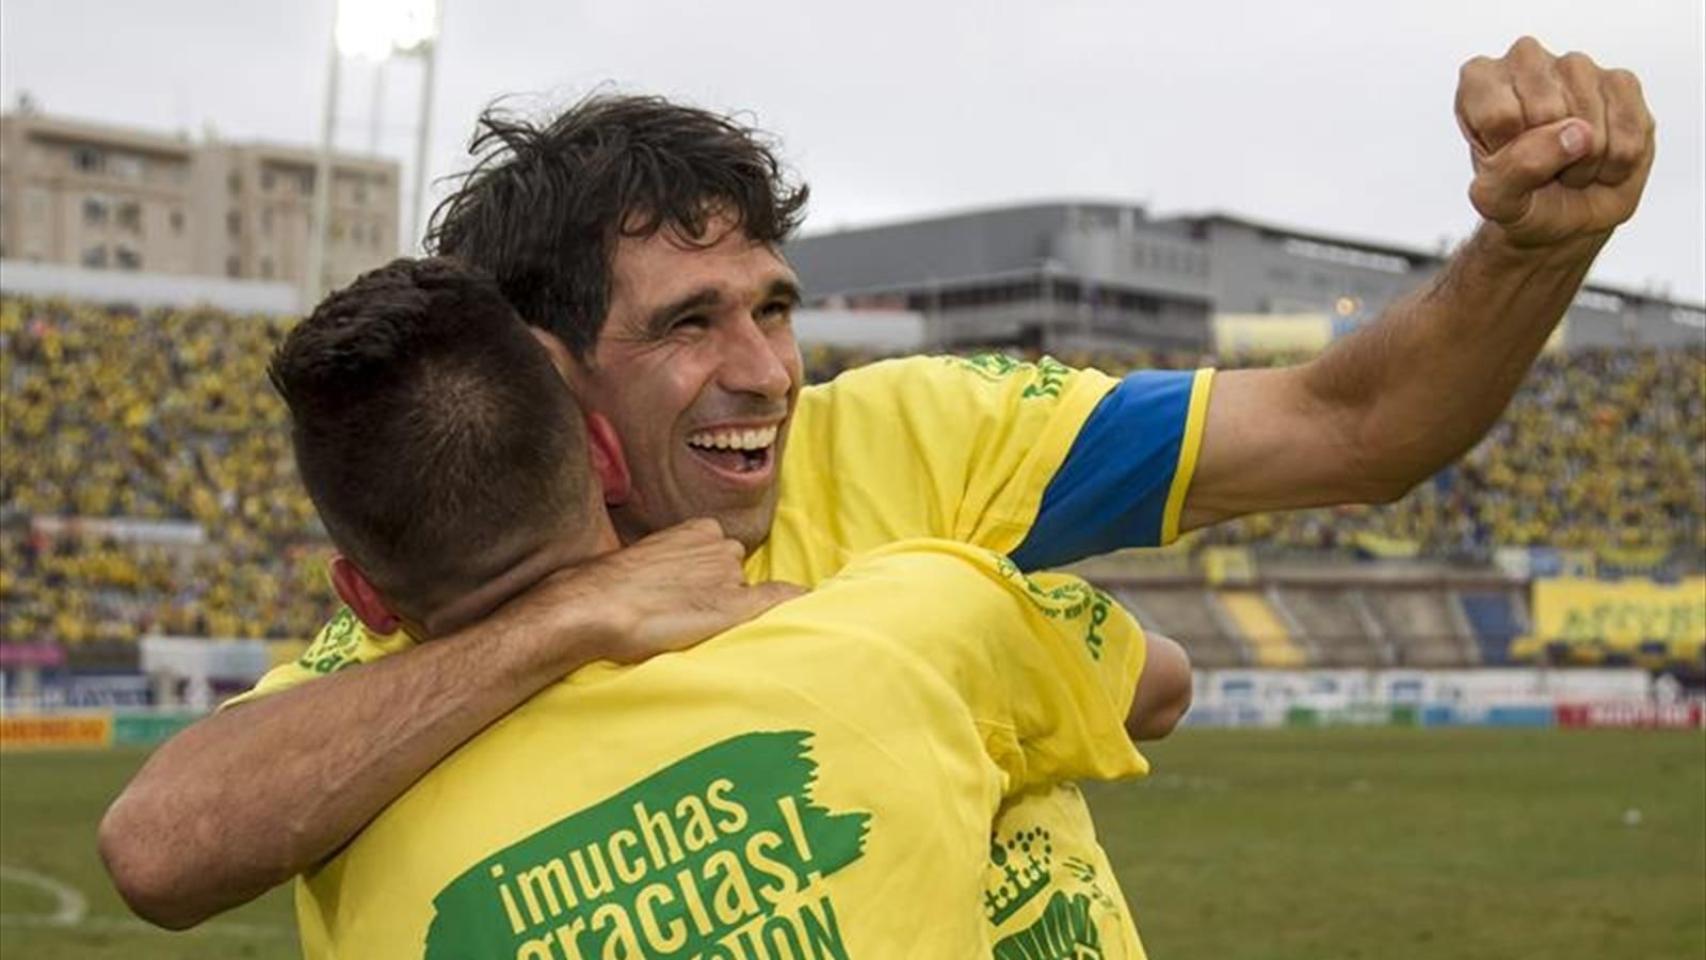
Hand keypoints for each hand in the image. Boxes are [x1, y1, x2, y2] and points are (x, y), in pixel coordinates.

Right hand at [498, 518, 804, 666]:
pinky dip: (791, 602)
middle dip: (719, 592)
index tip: (681, 596)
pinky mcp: (734, 605)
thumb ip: (667, 562)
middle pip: (735, 572)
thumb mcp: (638, 562)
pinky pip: (777, 598)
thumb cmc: (603, 590)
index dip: (702, 579)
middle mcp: (719, 547)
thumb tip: (684, 574)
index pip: (718, 552)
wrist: (591, 609)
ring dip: (731, 608)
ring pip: (746, 592)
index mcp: (695, 529)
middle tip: (684, 616)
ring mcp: (728, 575)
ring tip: (693, 629)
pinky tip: (804, 608)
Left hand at [1456, 37, 1655, 248]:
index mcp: (1480, 80)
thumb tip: (1576, 133)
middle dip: (1548, 158)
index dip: (1507, 155)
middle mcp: (1526, 60)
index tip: (1503, 162)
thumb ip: (1517, 168)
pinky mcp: (1622, 82)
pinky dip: (1616, 162)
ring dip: (1583, 163)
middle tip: (1541, 165)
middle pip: (1545, 113)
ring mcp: (1577, 66)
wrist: (1563, 213)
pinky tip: (1599, 157)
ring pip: (1588, 124)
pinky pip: (1628, 132)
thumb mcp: (1497, 200)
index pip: (1499, 116)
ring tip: (1568, 162)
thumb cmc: (1521, 198)